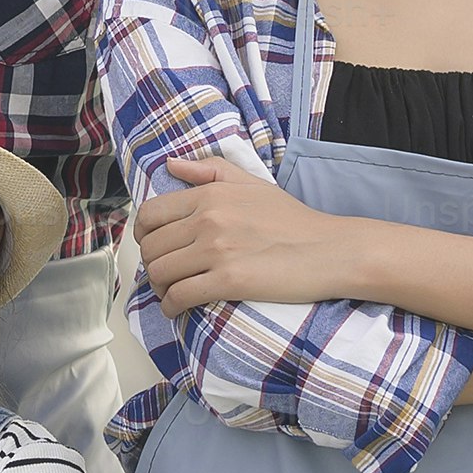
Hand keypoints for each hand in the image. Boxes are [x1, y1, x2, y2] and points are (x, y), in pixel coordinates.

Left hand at [132, 152, 360, 311]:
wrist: (330, 250)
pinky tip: (177, 308)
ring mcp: (217, 250)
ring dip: (159, 287)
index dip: (142, 235)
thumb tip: (172, 164)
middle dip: (151, 264)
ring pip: (160, 272)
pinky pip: (180, 295)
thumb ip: (210, 170)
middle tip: (164, 274)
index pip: (151, 214)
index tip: (151, 246)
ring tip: (170, 292)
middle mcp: (208, 219)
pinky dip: (171, 306)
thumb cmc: (294, 220)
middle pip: (151, 247)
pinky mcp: (228, 281)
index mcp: (210, 194)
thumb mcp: (252, 183)